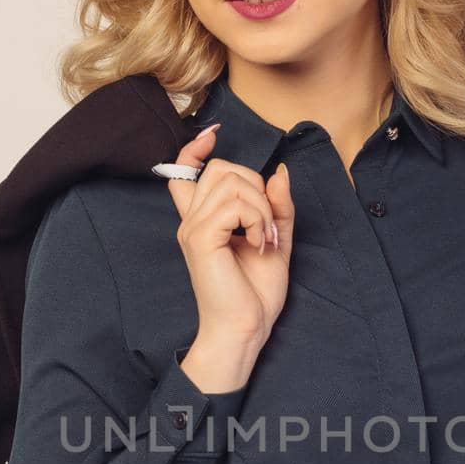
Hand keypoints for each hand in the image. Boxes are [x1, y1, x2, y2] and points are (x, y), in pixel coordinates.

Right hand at [163, 126, 294, 345]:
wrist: (245, 329)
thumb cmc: (255, 293)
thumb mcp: (276, 239)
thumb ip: (277, 206)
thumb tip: (280, 171)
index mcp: (204, 221)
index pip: (185, 172)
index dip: (195, 148)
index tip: (211, 134)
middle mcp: (193, 220)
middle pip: (221, 169)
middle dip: (256, 188)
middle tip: (268, 226)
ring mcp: (193, 228)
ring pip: (230, 182)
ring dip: (261, 207)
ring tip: (265, 238)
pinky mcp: (201, 239)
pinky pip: (233, 204)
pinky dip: (256, 219)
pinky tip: (259, 244)